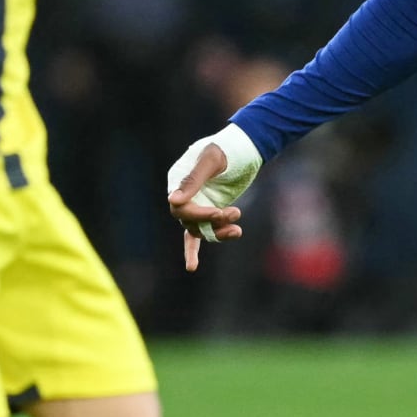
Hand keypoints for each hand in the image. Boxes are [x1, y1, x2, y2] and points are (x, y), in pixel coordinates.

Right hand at [167, 129, 262, 270]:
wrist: (243, 149)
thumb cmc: (226, 149)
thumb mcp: (211, 160)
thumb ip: (194, 179)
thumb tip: (173, 202)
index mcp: (178, 181)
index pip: (180, 209)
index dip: (199, 215)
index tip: (219, 212)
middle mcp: (184, 196)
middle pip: (190, 222)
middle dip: (212, 222)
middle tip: (234, 211)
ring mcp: (197, 205)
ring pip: (200, 230)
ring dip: (218, 233)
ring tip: (237, 229)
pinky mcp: (210, 212)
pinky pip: (199, 234)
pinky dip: (193, 250)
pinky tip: (191, 267)